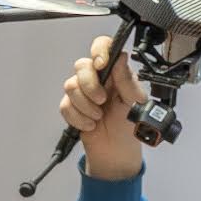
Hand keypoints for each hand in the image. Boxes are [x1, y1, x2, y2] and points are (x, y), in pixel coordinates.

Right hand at [58, 33, 148, 181]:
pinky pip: (65, 105)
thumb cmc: (130, 126)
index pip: (103, 47)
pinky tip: (90, 124)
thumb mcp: (135, 103)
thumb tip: (120, 56)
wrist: (117, 152)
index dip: (98, 51)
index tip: (100, 65)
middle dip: (89, 85)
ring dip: (85, 106)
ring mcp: (83, 92)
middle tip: (102, 100)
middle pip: (81, 65)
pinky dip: (78, 118)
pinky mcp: (72, 107)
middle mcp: (98, 79)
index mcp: (115, 72)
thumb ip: (127, 80)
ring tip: (98, 117)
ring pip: (70, 85)